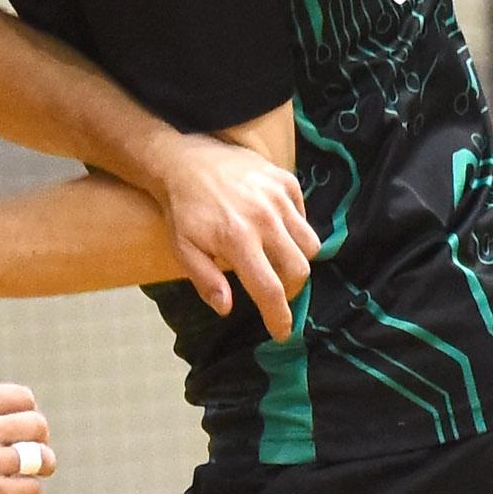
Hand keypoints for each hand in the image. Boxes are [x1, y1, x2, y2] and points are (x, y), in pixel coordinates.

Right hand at [0, 384, 54, 493]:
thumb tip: (31, 419)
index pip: (24, 398)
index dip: (29, 415)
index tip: (22, 432)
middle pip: (37, 425)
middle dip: (40, 440)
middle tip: (34, 455)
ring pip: (41, 458)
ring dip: (42, 467)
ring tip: (33, 473)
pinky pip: (32, 488)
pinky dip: (28, 491)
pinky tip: (14, 493)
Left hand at [153, 130, 321, 341]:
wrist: (186, 160)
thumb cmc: (183, 211)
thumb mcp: (183, 250)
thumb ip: (206, 281)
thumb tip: (227, 309)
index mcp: (237, 240)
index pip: (270, 289)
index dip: (279, 316)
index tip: (283, 332)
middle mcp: (264, 218)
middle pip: (299, 269)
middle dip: (291, 289)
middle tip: (275, 291)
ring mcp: (278, 197)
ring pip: (310, 244)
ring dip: (298, 259)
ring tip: (276, 260)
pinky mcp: (285, 181)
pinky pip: (304, 215)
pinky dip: (295, 228)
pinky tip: (274, 229)